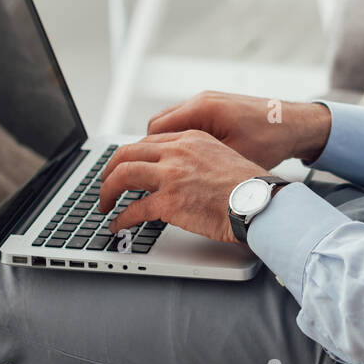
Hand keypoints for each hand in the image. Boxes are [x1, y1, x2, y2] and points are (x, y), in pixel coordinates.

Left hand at [97, 130, 269, 244]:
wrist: (258, 202)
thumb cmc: (247, 186)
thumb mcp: (221, 156)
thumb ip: (195, 158)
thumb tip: (179, 172)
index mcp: (190, 138)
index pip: (147, 142)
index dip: (130, 156)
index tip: (124, 167)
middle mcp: (177, 152)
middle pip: (126, 153)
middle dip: (109, 170)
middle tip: (105, 184)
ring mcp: (171, 175)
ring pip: (122, 175)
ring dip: (107, 191)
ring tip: (104, 203)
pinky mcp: (169, 201)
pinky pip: (133, 209)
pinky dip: (120, 219)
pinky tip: (118, 225)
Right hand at [145, 90, 330, 169]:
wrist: (295, 124)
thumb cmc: (269, 140)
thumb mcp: (231, 159)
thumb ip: (198, 166)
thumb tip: (172, 184)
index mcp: (202, 110)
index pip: (153, 132)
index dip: (143, 157)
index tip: (137, 176)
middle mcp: (201, 101)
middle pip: (157, 128)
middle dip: (148, 153)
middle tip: (143, 177)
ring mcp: (208, 102)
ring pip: (170, 125)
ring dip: (164, 146)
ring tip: (163, 172)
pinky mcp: (216, 107)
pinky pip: (186, 123)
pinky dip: (180, 140)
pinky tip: (185, 161)